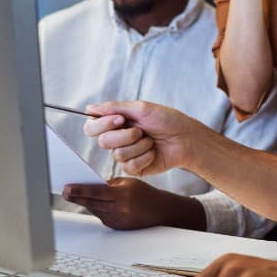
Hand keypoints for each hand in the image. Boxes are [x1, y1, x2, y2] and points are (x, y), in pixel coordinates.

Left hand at [62, 178, 204, 230]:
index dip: (80, 190)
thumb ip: (108, 184)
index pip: (96, 192)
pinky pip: (100, 216)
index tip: (67, 188)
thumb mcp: (127, 183)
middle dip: (76, 196)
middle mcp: (119, 209)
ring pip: (94, 209)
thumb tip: (90, 186)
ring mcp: (117, 220)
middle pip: (92, 202)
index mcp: (122, 195)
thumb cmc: (144, 194)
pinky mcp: (116, 226)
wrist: (160, 211)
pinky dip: (93, 208)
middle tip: (64, 191)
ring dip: (83, 202)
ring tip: (71, 194)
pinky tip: (86, 202)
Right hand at [83, 100, 208, 175]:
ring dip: (139, 145)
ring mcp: (126, 154)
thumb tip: (90, 108)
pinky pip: (130, 165)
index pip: (92, 126)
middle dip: (124, 136)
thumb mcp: (141, 109)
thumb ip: (114, 108)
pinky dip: (145, 156)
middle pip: (103, 141)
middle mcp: (118, 139)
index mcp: (116, 123)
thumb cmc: (167, 120)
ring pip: (117, 154)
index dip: (101, 124)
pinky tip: (154, 152)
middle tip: (141, 131)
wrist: (186, 138)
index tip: (120, 119)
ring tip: (151, 140)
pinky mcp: (135, 168)